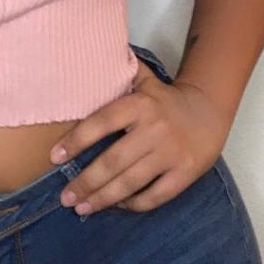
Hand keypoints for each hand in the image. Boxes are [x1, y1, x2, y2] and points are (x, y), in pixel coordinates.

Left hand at [48, 62, 231, 214]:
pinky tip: (116, 206)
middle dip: (85, 182)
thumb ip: (119, 72)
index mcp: (140, 105)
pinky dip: (133, 204)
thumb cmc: (165, 99)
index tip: (55, 157)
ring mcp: (171, 154)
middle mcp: (155, 129)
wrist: (209, 111)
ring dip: (103, 198)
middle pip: (113, 161)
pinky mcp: (185, 173)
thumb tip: (89, 56)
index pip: (102, 123)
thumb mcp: (144, 79)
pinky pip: (155, 196)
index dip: (76, 140)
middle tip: (65, 197)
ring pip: (130, 182)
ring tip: (82, 207)